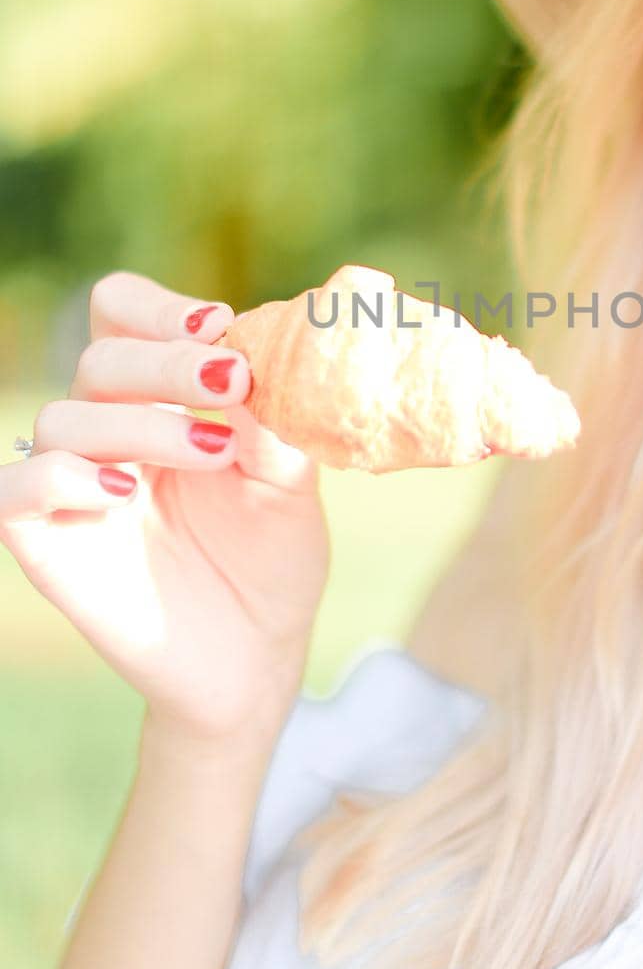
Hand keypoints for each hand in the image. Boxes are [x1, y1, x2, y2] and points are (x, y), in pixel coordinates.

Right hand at [0, 271, 330, 742]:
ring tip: (214, 454)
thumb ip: (274, 419)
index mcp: (161, 399)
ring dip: (144, 422)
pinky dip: (64, 476)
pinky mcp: (48, 541)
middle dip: (169, 362)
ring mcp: (74, 485)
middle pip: (101, 358)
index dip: (160, 309)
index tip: (219, 325)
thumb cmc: (272, 560)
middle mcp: (109, 431)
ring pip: (65, 417)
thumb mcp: (290, 481)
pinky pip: (20, 487)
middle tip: (233, 381)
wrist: (256, 658)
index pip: (124, 318)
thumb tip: (263, 352)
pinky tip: (126, 491)